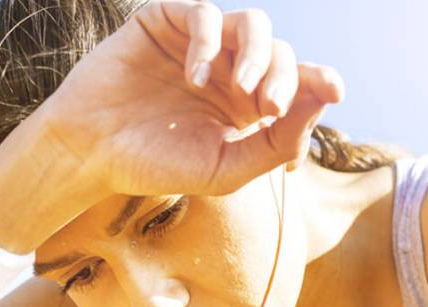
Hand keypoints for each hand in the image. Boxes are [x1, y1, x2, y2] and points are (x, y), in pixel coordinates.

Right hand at [40, 0, 344, 196]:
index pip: (296, 83)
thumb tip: (326, 98)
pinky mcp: (166, 21)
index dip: (320, 81)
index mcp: (246, 106)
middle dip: (284, 78)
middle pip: (281, 53)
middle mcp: (228, 70)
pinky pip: (205, 13)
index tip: (336, 91)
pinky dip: (207, 41)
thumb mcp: (226, 168)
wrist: (90, 152)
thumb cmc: (155, 165)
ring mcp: (198, 44)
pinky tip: (193, 77)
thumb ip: (276, 142)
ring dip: (257, 53)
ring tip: (242, 90)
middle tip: (268, 107)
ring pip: (253, 24)